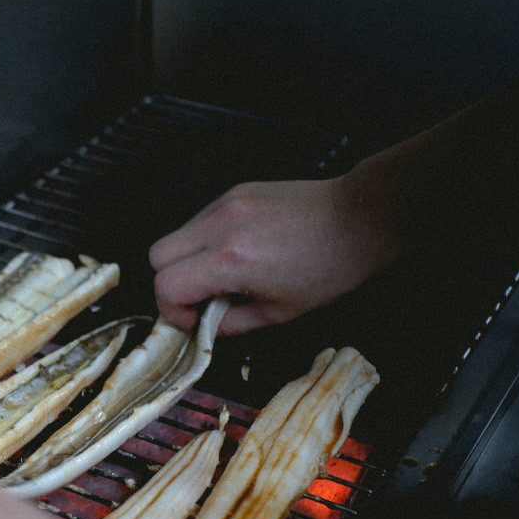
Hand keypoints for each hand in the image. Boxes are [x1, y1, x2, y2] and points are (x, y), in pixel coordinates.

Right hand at [149, 175, 402, 334]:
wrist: (362, 217)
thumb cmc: (330, 266)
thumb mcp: (280, 312)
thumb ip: (232, 323)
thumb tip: (206, 326)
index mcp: (229, 260)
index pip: (166, 285)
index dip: (171, 310)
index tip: (193, 320)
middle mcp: (219, 226)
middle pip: (157, 255)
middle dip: (170, 283)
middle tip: (200, 300)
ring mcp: (225, 203)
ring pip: (176, 235)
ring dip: (188, 261)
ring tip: (224, 276)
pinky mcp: (235, 192)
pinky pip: (200, 220)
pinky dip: (205, 242)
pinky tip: (238, 252)